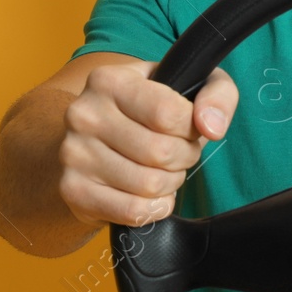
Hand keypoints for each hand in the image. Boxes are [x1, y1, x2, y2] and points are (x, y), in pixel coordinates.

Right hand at [58, 60, 239, 227]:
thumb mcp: (189, 84)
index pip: (168, 114)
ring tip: (163, 169)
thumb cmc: (149, 108)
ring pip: (149, 185)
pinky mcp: (73, 190)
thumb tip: (212, 127)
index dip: (192, 128)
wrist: (96, 137)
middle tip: (179, 152)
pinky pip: (132, 211)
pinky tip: (152, 194)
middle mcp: (84, 114)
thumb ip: (218, 94)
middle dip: (185, 157)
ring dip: (171, 183)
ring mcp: (73, 154)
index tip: (188, 127)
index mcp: (109, 80)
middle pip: (161, 152)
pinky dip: (155, 208)